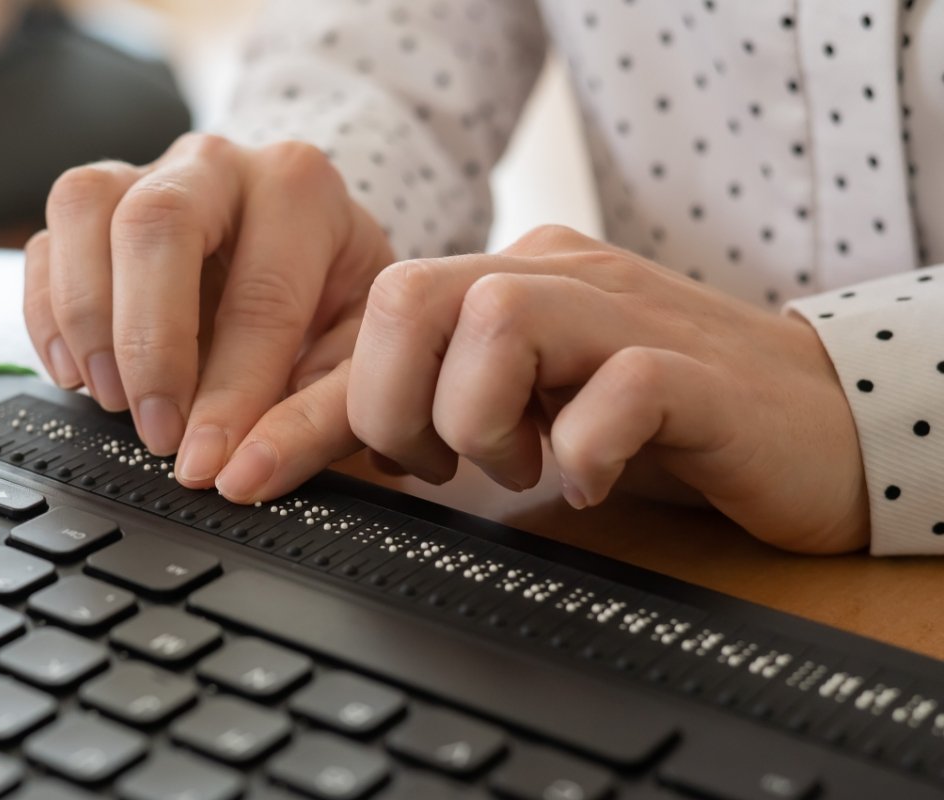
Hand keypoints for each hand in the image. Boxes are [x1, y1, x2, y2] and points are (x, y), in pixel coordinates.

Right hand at [23, 134, 394, 489]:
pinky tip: (78, 374)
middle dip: (147, 343)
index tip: (206, 461)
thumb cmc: (334, 305)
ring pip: (84, 207)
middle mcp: (221, 165)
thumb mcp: (356, 364)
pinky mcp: (97, 205)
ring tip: (112, 398)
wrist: (310, 255)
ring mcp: (149, 172)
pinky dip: (47, 312)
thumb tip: (243, 475)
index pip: (259, 295)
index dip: (229, 391)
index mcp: (303, 192)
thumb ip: (313, 421)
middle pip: (156, 222)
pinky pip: (48, 239)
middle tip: (156, 430)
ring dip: (86, 316)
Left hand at [342, 225, 868, 553]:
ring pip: (498, 320)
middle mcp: (557, 279)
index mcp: (508, 282)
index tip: (246, 474)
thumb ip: (445, 410)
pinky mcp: (695, 372)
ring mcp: (628, 316)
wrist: (814, 420)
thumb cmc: (658, 421)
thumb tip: (330, 449)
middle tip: (436, 464)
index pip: (376, 318)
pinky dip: (584, 449)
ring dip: (480, 420)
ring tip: (521, 465)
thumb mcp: (531, 410)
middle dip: (392, 403)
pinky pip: (617, 386)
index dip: (300, 406)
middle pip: (412, 293)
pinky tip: (593, 480)